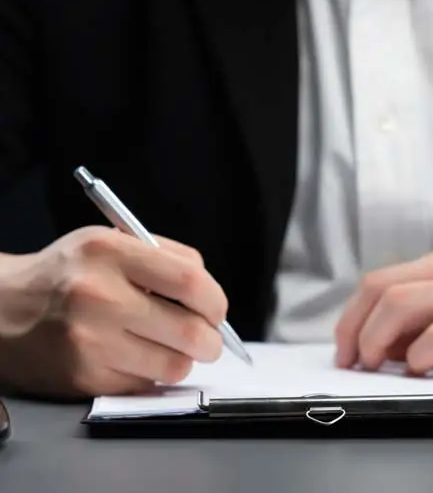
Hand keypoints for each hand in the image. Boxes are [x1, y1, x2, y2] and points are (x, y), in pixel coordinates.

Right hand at [0, 226, 227, 398]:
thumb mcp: (110, 242)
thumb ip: (163, 256)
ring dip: (184, 361)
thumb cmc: (67, 273)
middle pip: (188, 330)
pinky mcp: (83, 378)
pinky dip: (153, 375)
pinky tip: (140, 358)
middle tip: (209, 340)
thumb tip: (208, 289)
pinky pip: (143, 385)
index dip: (215, 300)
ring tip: (175, 348)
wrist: (4, 310)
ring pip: (172, 365)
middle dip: (211, 341)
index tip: (217, 310)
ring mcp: (90, 341)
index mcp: (111, 252)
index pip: (189, 281)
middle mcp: (99, 295)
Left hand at [335, 238, 432, 375]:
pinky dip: (419, 354)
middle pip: (384, 286)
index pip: (385, 277)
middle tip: (349, 360)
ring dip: (376, 339)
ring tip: (373, 366)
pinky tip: (417, 369)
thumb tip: (393, 338)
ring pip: (405, 304)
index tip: (346, 343)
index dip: (355, 313)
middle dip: (354, 326)